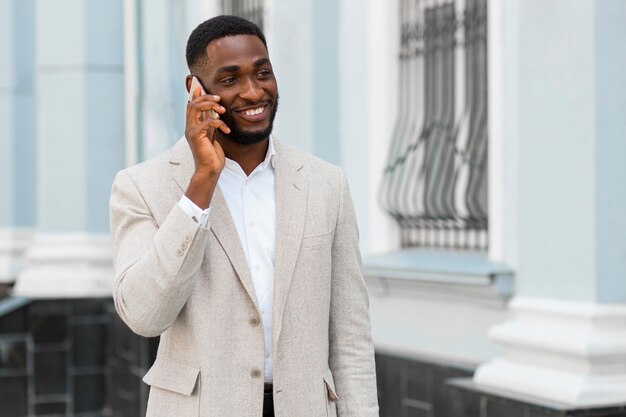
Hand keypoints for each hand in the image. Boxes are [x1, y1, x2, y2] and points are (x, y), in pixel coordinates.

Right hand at [184, 87, 229, 208]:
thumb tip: (214, 113)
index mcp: (192, 126)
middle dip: (206, 97)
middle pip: (192, 103)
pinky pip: (207, 122)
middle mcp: (189, 127)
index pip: (191, 105)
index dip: (195, 94)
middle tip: (219, 98)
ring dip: (211, 105)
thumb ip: (211, 124)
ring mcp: (191, 131)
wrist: (209, 170)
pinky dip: (219, 123)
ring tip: (223, 110)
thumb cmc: (212, 155)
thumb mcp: (213, 136)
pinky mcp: (196, 136)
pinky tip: (227, 130)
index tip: (201, 86)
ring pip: (196, 108)